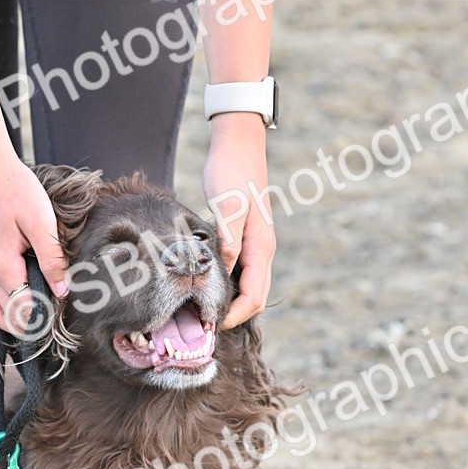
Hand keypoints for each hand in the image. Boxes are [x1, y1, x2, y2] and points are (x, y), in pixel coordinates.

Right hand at [0, 151, 68, 333]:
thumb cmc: (16, 189)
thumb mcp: (41, 222)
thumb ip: (52, 259)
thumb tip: (62, 291)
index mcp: (2, 267)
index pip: (22, 312)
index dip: (44, 319)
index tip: (65, 316)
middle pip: (6, 317)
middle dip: (30, 324)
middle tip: (57, 319)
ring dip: (15, 317)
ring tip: (41, 311)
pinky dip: (7, 302)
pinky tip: (28, 291)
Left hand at [202, 113, 275, 328]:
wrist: (239, 143)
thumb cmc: (231, 171)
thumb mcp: (227, 206)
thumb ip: (228, 241)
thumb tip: (225, 273)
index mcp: (261, 246)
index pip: (254, 296)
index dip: (234, 315)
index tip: (210, 325)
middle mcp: (263, 248)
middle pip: (256, 296)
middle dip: (235, 315)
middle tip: (206, 325)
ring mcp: (257, 243)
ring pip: (251, 285)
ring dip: (233, 302)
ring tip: (204, 311)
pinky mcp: (247, 236)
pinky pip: (243, 270)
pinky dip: (230, 285)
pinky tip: (208, 285)